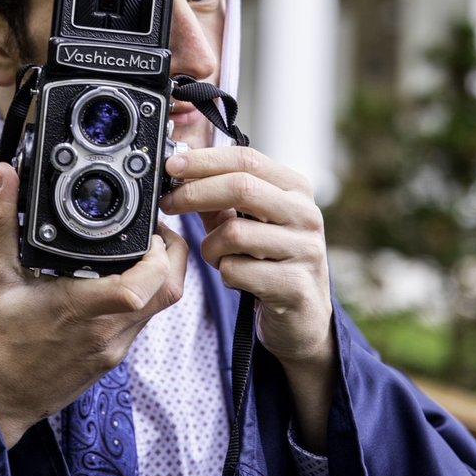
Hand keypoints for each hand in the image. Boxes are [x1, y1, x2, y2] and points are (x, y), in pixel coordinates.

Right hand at [0, 163, 188, 448]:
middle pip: (168, 292)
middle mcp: (106, 331)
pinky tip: (126, 277)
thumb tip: (6, 175)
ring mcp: (115, 347)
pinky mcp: (115, 357)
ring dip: (163, 274)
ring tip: (144, 248)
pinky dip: (147, 294)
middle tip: (154, 230)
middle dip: (173, 255)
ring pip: (163, 306)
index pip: (138, 286)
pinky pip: (146, 320)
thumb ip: (3, 220)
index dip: (157, 253)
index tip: (148, 228)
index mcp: (79, 309)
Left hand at [161, 145, 335, 450]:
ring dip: (210, 246)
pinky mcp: (295, 286)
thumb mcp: (245, 222)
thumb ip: (217, 196)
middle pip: (241, 188)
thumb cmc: (269, 259)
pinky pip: (237, 271)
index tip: (172, 166)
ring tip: (216, 255)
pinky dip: (224, 273)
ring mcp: (305, 250)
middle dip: (195, 193)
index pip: (247, 160)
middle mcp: (306, 214)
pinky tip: (235, 277)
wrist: (303, 316)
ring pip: (234, 233)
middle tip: (169, 203)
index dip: (204, 160)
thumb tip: (178, 170)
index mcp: (296, 189)